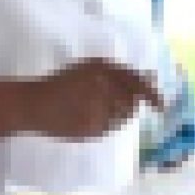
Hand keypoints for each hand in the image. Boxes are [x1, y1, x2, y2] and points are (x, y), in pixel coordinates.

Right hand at [22, 59, 163, 141]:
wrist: (33, 104)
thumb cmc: (61, 84)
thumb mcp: (89, 69)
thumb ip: (117, 73)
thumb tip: (149, 80)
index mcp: (102, 67)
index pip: (138, 82)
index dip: (152, 94)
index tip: (161, 106)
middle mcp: (103, 85)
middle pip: (132, 102)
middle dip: (129, 105)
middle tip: (113, 105)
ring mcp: (98, 108)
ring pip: (123, 116)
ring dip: (117, 115)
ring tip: (96, 110)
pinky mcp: (93, 126)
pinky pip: (110, 127)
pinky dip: (106, 125)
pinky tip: (89, 118)